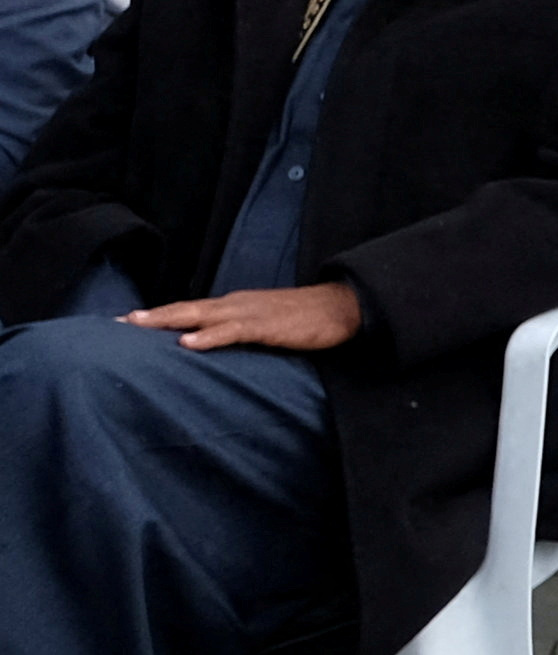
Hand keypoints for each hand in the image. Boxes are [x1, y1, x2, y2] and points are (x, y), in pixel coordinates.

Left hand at [122, 279, 361, 353]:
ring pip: (200, 315)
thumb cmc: (307, 320)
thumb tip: (214, 349)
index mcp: (234, 306)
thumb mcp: (265, 325)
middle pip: (185, 309)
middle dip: (151, 317)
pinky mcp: (267, 325)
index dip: (158, 317)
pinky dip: (207, 336)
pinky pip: (231, 331)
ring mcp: (250, 313)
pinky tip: (188, 343)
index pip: (188, 310)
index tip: (126, 323)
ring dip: (167, 320)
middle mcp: (236, 304)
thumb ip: (239, 333)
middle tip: (117, 323)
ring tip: (138, 326)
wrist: (344, 307)